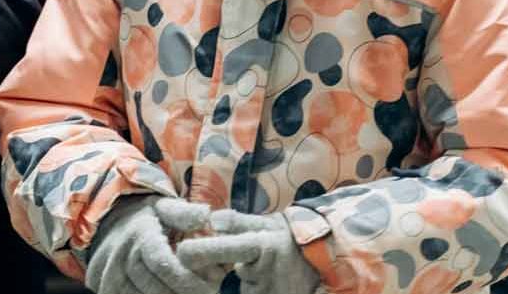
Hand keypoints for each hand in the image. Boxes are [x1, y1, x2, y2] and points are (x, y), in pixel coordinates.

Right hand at [83, 197, 217, 293]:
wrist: (106, 224)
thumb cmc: (144, 218)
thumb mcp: (162, 207)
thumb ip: (184, 213)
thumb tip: (205, 215)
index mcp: (139, 235)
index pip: (163, 264)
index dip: (186, 280)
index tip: (210, 289)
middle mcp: (121, 257)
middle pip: (155, 288)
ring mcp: (110, 275)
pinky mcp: (106, 288)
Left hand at [175, 211, 319, 293]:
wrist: (325, 259)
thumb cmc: (290, 237)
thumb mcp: (267, 223)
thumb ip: (237, 222)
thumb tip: (211, 220)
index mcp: (262, 245)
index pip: (227, 248)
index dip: (202, 251)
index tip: (183, 252)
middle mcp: (265, 270)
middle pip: (234, 274)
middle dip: (236, 268)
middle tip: (250, 259)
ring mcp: (270, 290)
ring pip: (244, 288)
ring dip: (249, 282)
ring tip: (269, 271)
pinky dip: (256, 289)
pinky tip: (269, 281)